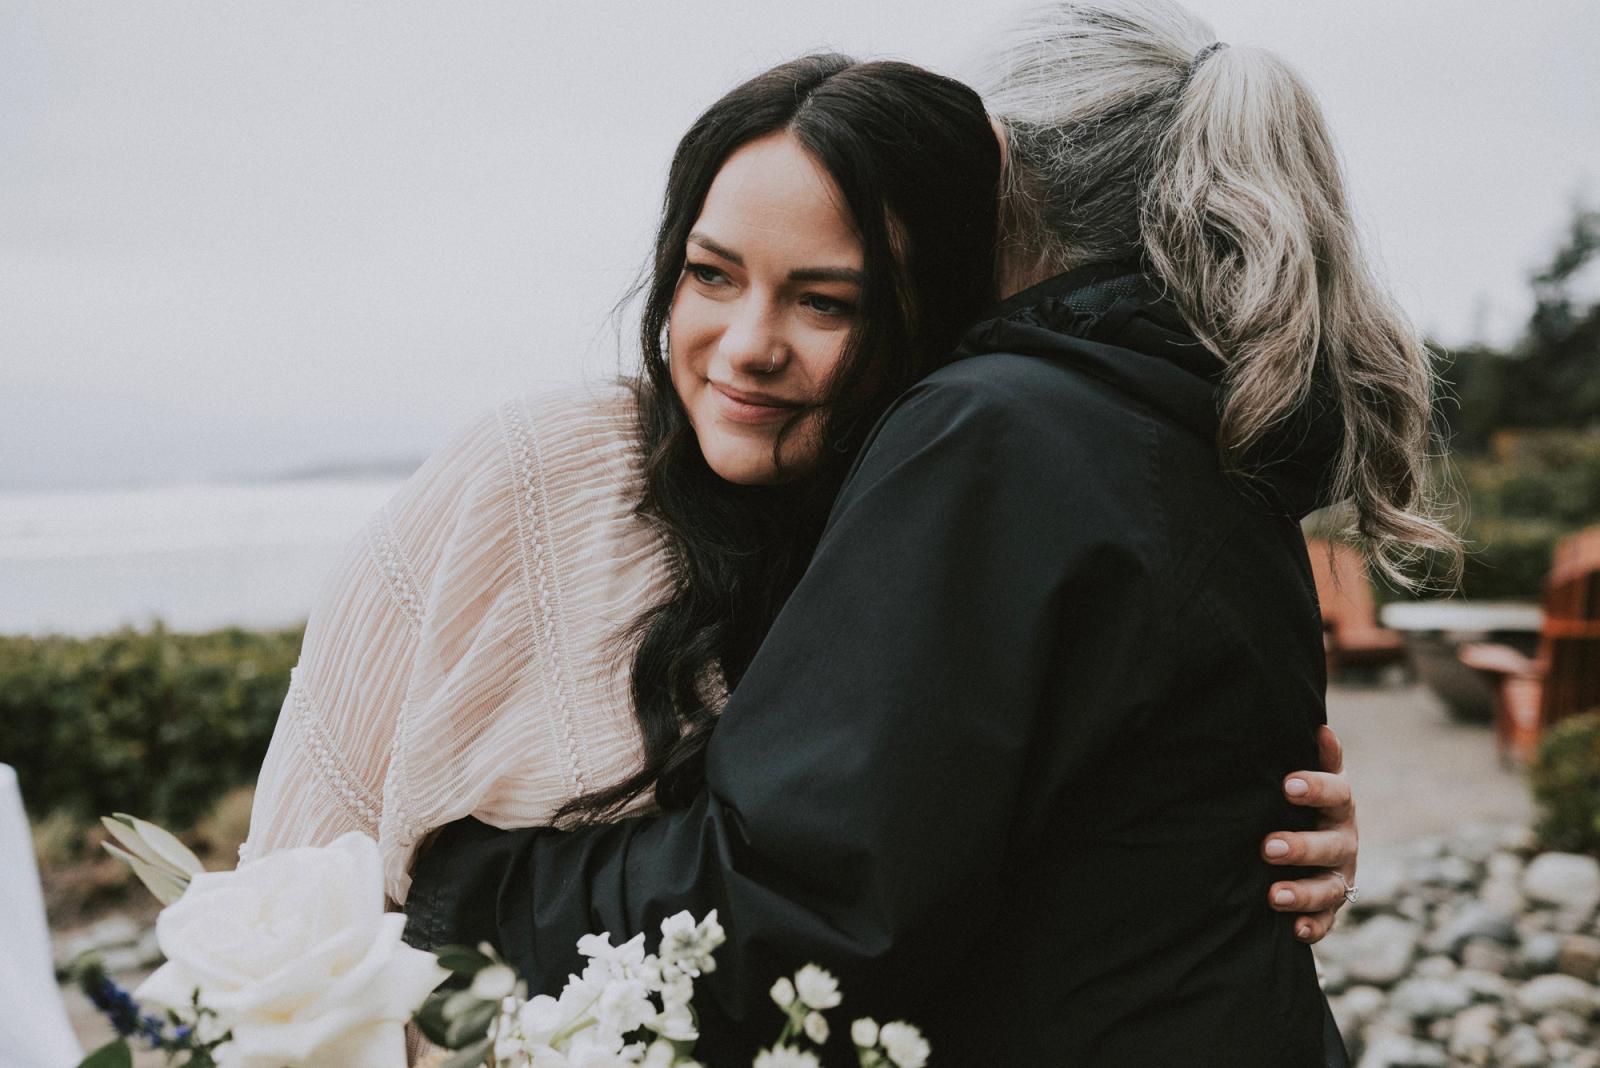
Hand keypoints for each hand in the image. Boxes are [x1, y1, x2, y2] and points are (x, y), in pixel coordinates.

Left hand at [1261, 725, 1355, 943]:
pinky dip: (1313, 927)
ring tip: (1273, 895)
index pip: (1336, 793)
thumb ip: (1320, 758)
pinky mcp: (1330, 907)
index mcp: (1338, 805)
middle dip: (1301, 847)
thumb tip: (1321, 727)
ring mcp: (1340, 876)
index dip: (1315, 787)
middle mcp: (1344, 841)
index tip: (1286, 784)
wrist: (1313, 841)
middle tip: (1267, 847)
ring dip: (1304, 893)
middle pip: (1331, 845)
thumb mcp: (1310, 778)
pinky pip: (1327, 921)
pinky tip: (1296, 932)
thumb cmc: (1303, 801)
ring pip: (1330, 888)